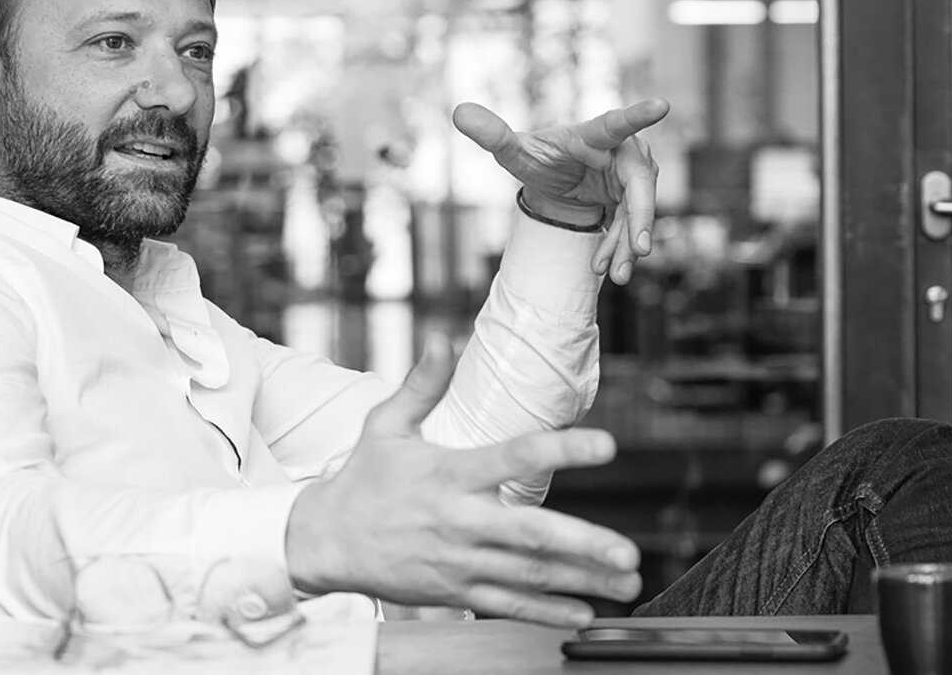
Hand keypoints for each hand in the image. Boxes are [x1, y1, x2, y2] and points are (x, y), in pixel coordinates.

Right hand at [284, 337, 641, 627]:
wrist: (323, 543)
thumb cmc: (361, 479)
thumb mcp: (384, 425)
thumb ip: (421, 385)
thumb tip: (442, 338)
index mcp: (449, 474)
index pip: (515, 457)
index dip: (562, 451)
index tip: (608, 446)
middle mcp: (459, 521)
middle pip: (530, 533)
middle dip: (583, 543)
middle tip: (628, 548)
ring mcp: (458, 562)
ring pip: (528, 575)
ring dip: (582, 579)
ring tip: (627, 579)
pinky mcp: (454, 591)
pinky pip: (508, 605)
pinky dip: (548, 612)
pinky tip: (585, 612)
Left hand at [452, 98, 668, 284]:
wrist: (554, 182)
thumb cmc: (538, 158)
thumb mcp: (514, 152)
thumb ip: (493, 135)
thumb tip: (458, 111)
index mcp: (591, 134)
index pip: (614, 124)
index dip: (637, 116)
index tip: (662, 104)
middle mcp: (620, 150)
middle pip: (640, 183)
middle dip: (641, 217)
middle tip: (639, 250)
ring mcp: (633, 174)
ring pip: (640, 210)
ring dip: (629, 242)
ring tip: (617, 274)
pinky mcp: (636, 196)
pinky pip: (633, 225)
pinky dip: (621, 248)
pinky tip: (607, 268)